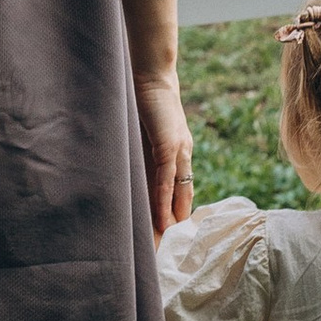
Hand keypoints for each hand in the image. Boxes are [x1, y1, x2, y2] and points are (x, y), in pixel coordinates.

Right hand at [135, 72, 192, 238]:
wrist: (153, 77)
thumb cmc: (147, 99)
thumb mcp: (150, 131)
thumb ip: (148, 150)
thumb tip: (137, 170)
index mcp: (180, 150)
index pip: (180, 186)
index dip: (177, 207)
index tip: (172, 228)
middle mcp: (183, 154)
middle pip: (182, 193)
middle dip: (178, 218)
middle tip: (172, 242)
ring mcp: (178, 151)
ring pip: (176, 191)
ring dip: (171, 215)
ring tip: (167, 238)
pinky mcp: (169, 146)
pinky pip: (166, 179)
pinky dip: (163, 199)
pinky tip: (161, 216)